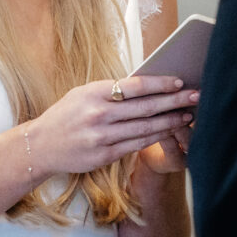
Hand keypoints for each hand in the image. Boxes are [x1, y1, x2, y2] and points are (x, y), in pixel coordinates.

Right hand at [28, 75, 198, 177]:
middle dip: (174, 101)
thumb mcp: (83, 93)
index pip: (135, 86)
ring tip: (188, 115)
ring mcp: (102, 137)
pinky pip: (136, 144)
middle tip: (195, 96)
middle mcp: (99, 114)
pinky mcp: (104, 155)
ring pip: (145, 128)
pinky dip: (155, 137)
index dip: (160, 83)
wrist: (41, 145)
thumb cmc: (66, 114)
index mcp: (94, 92)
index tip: (179, 81)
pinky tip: (169, 131)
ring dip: (170, 121)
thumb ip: (111, 90)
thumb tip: (146, 83)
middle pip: (145, 107)